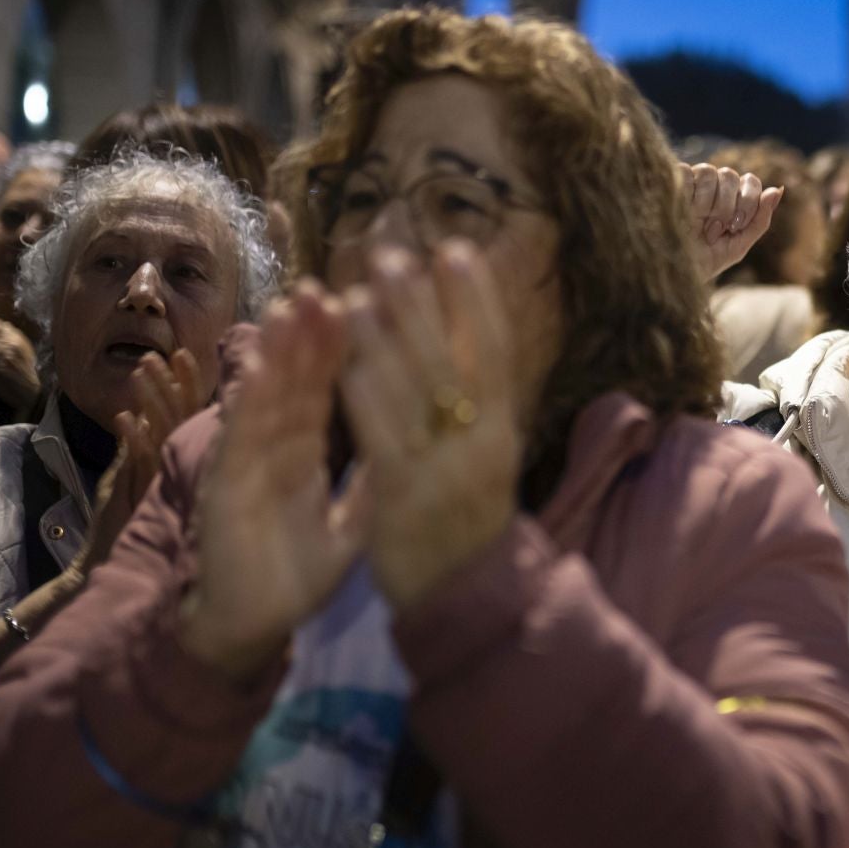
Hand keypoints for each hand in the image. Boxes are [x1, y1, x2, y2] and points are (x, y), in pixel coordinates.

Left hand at [75, 348, 204, 576]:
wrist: (120, 568)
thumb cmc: (128, 524)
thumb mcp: (136, 478)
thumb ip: (138, 449)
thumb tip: (136, 413)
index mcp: (182, 459)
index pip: (190, 414)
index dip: (188, 384)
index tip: (183, 354)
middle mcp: (178, 466)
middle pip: (181, 417)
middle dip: (173, 383)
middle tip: (166, 353)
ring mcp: (162, 478)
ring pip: (162, 431)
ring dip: (151, 398)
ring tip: (140, 369)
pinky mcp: (142, 494)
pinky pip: (139, 461)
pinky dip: (131, 438)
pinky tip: (124, 417)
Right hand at [181, 286, 369, 683]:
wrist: (250, 627)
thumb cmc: (295, 578)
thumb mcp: (350, 528)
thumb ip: (372, 488)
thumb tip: (411, 448)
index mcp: (305, 455)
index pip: (325, 392)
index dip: (338, 351)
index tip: (360, 306)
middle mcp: (275, 450)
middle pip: (295, 383)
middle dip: (307, 335)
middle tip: (323, 286)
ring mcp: (248, 464)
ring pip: (265, 399)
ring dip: (276, 354)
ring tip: (289, 307)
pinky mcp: (226, 487)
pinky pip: (240, 439)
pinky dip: (248, 404)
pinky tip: (258, 369)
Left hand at [338, 243, 521, 609]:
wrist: (466, 596)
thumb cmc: (470, 514)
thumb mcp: (488, 454)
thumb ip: (481, 401)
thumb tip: (471, 331)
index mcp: (505, 428)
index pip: (497, 352)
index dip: (477, 301)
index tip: (455, 250)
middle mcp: (483, 443)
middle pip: (453, 362)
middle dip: (421, 306)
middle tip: (392, 256)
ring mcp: (446, 471)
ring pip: (415, 394)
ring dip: (386, 340)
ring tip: (359, 293)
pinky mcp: (407, 498)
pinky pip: (382, 437)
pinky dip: (364, 395)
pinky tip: (343, 361)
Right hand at [683, 162, 782, 281]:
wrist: (672, 273)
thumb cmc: (703, 261)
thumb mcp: (737, 246)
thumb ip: (760, 220)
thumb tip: (777, 190)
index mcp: (731, 199)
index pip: (750, 181)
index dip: (748, 201)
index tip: (736, 226)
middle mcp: (712, 188)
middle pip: (730, 175)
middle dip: (728, 205)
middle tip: (718, 229)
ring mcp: (689, 184)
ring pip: (709, 171)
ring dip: (709, 202)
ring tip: (699, 225)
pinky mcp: (668, 183)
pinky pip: (685, 171)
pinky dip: (689, 194)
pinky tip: (683, 213)